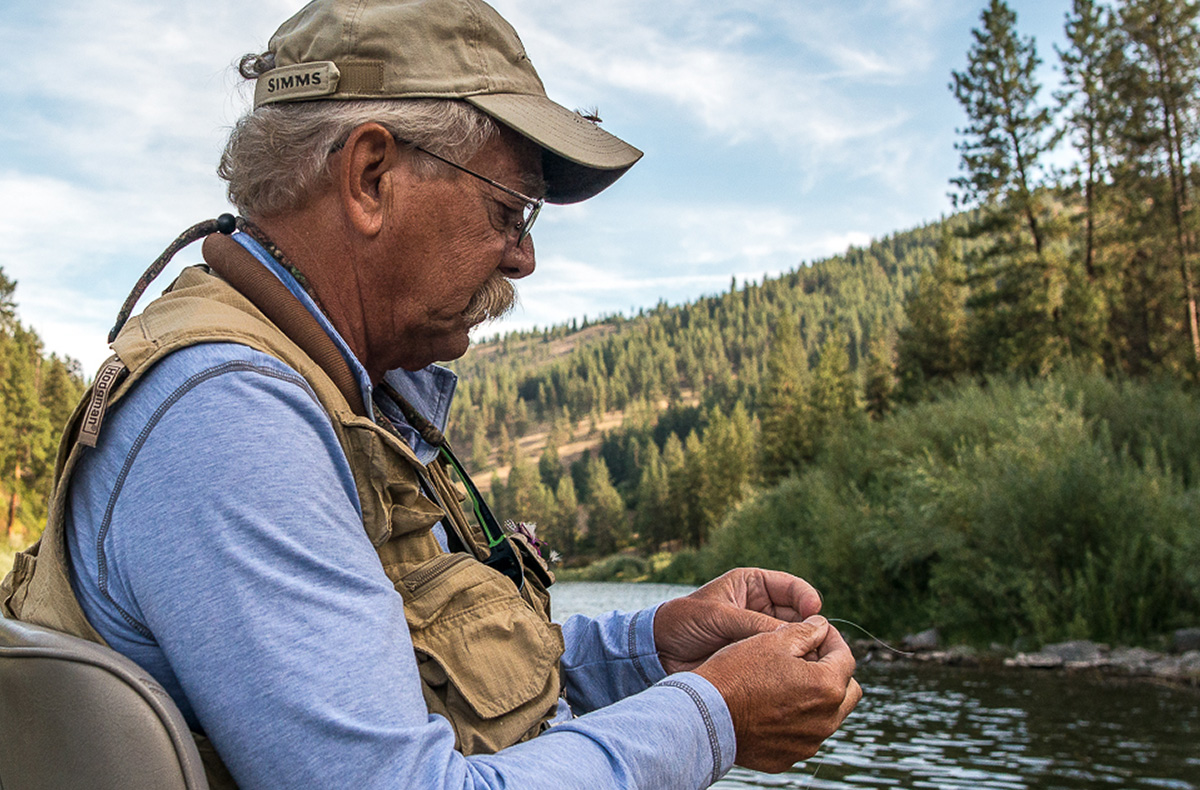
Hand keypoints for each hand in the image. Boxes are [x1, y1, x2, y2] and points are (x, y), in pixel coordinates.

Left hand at [654, 568, 822, 673]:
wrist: (659, 652)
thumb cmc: (683, 622)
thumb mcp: (720, 616)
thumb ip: (755, 624)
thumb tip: (796, 636)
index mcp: (753, 586)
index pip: (792, 588)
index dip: (807, 599)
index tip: (815, 612)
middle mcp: (762, 609)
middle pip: (800, 616)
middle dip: (811, 629)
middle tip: (822, 644)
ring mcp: (760, 634)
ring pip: (794, 641)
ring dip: (804, 650)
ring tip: (812, 661)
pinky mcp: (756, 658)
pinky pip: (780, 661)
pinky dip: (790, 667)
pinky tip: (797, 675)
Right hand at [693, 616, 861, 772]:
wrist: (705, 716)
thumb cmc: (737, 674)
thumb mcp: (771, 640)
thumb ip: (805, 631)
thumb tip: (822, 626)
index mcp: (826, 687)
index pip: (846, 657)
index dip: (832, 639)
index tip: (818, 632)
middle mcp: (825, 720)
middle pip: (848, 690)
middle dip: (834, 671)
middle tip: (810, 657)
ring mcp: (808, 742)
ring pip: (828, 714)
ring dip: (817, 696)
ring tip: (789, 680)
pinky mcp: (789, 756)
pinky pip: (805, 734)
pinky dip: (798, 719)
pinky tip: (774, 705)